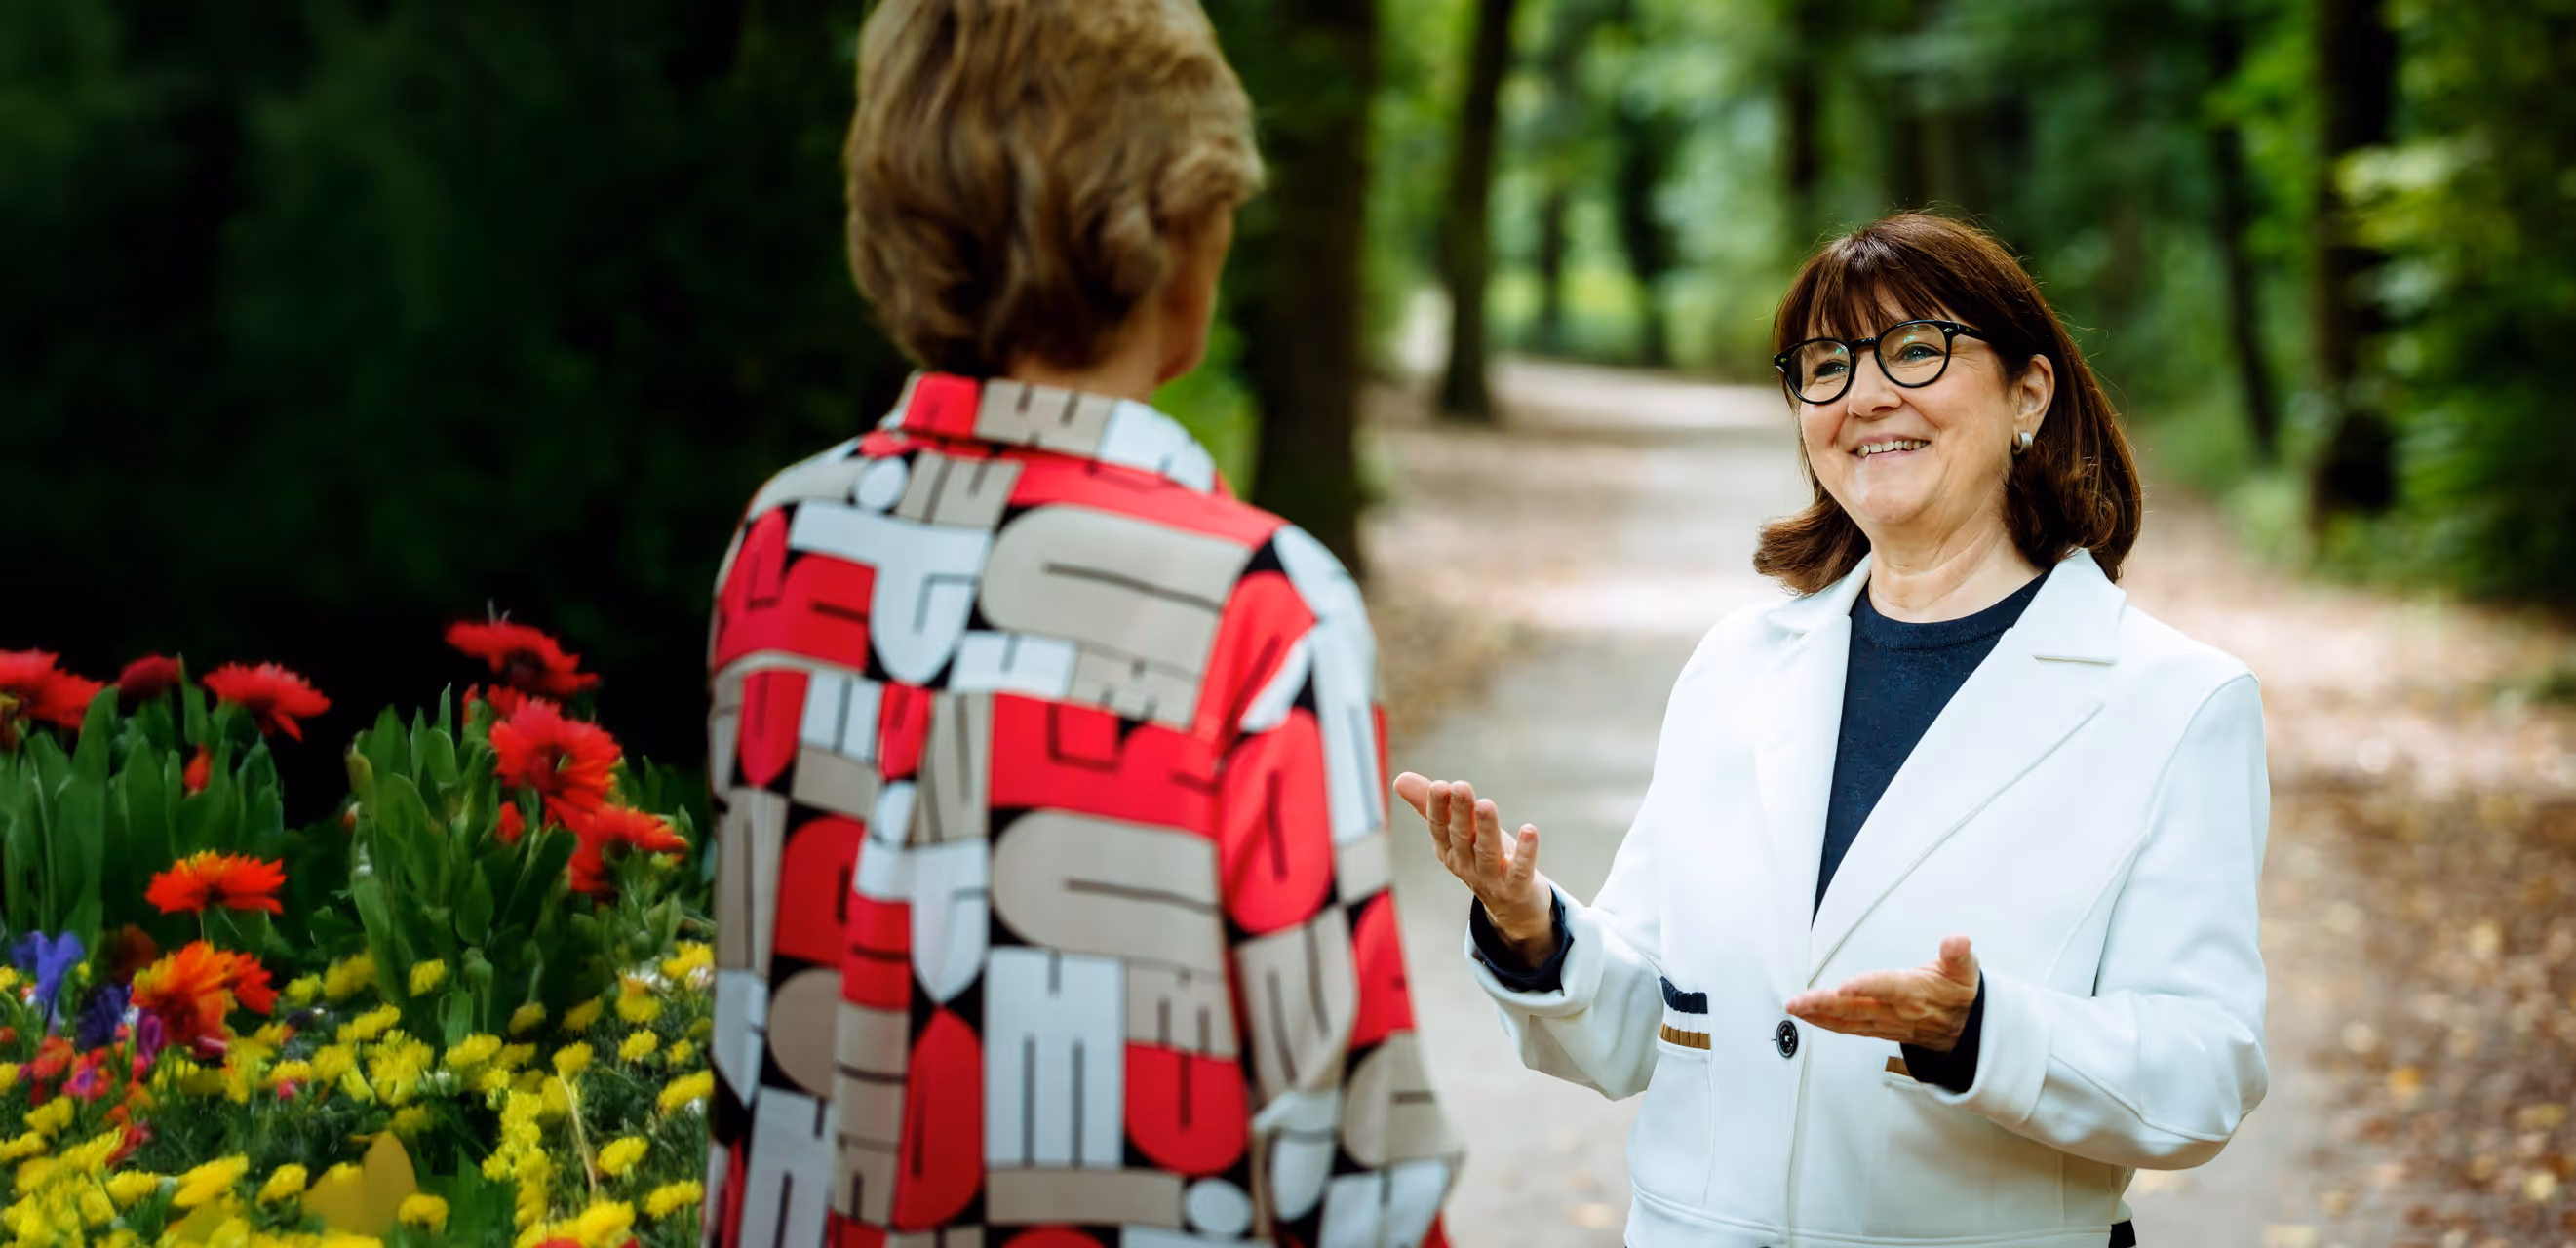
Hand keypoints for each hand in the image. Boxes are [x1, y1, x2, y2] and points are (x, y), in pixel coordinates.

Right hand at [1392, 772, 1552, 961]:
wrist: (1512, 906)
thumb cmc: (1483, 859)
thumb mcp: (1458, 833)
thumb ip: (1431, 806)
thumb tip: (1399, 779)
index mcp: (1448, 850)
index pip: (1439, 827)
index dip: (1437, 808)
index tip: (1439, 785)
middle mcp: (1466, 864)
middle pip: (1461, 836)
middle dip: (1460, 812)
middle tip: (1460, 786)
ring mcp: (1491, 878)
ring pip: (1487, 851)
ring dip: (1486, 828)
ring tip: (1486, 804)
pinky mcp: (1517, 886)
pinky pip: (1520, 869)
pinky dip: (1526, 851)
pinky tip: (1530, 830)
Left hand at [1784, 935, 1980, 1051]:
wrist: (1964, 1029)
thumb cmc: (1958, 995)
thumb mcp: (1964, 970)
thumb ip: (1957, 954)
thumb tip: (1957, 941)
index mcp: (1914, 993)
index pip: (1887, 988)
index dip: (1865, 986)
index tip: (1844, 985)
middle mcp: (1896, 1011)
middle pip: (1856, 1008)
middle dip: (1824, 1004)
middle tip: (1799, 1000)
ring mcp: (1884, 1023)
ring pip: (1847, 1021)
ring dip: (1818, 1015)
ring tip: (1795, 1007)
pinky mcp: (1877, 1029)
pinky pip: (1848, 1028)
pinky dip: (1826, 1023)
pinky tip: (1809, 1017)